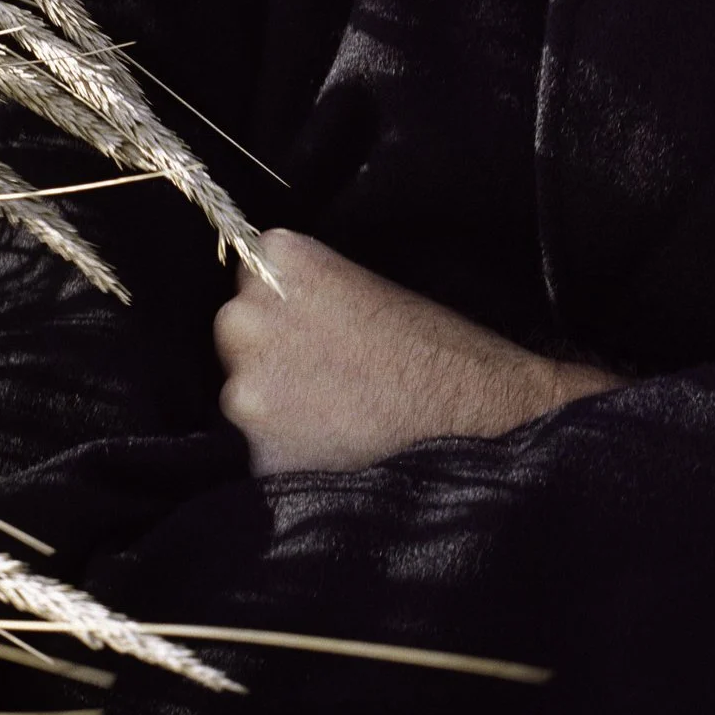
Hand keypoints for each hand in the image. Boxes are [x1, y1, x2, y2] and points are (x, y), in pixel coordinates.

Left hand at [215, 233, 608, 475]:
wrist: (480, 415)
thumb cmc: (440, 349)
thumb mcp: (369, 286)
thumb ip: (305, 293)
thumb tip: (272, 313)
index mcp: (277, 261)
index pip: (247, 277)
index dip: (280, 307)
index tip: (309, 328)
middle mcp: (246, 318)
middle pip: (235, 336)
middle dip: (269, 355)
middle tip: (326, 376)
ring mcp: (245, 388)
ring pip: (242, 397)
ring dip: (276, 408)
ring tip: (338, 417)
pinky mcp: (256, 451)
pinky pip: (258, 450)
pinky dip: (287, 452)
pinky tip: (336, 448)